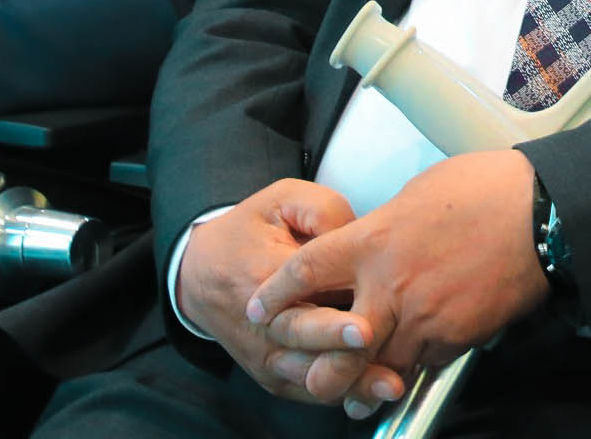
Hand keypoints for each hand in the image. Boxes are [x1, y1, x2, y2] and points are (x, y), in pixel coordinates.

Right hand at [176, 180, 377, 405]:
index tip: (367, 326)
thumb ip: (322, 211)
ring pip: (310, 375)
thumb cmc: (250, 231)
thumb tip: (358, 234)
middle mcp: (261, 324)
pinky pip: (309, 390)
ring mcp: (266, 355)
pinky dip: (342, 391)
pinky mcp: (273, 375)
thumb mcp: (282, 199)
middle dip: (343, 351)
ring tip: (389, 384)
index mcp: (262, 276)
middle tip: (381, 354)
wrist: (201, 273)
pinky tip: (375, 389)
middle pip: (305, 342)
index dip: (334, 315)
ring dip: (350, 382)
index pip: (301, 296)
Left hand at [246, 149, 547, 420]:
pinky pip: (424, 363)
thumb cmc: (482, 189)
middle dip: (317, 371)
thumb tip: (373, 241)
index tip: (259, 306)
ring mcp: (423, 317)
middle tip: (308, 378)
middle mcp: (388, 287)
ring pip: (379, 367)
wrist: (541, 213)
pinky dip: (414, 369)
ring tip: (358, 398)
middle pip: (335, 347)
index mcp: (371, 241)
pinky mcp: (456, 337)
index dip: (275, 293)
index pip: (305, 272)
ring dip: (366, 385)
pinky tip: (411, 370)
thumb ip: (383, 228)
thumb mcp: (415, 195)